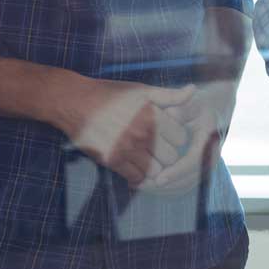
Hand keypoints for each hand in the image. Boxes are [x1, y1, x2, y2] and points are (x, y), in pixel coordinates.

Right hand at [59, 79, 197, 187]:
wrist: (74, 102)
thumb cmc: (110, 94)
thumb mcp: (141, 90)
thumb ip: (169, 95)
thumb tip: (193, 90)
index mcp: (152, 115)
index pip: (181, 138)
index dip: (177, 137)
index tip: (169, 136)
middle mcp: (142, 133)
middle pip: (172, 157)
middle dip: (168, 154)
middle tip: (159, 150)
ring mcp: (126, 149)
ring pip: (156, 171)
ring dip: (154, 167)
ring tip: (148, 159)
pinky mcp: (111, 161)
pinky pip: (135, 178)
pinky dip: (138, 176)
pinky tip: (135, 167)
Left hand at [141, 79, 237, 193]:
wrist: (217, 107)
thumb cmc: (200, 102)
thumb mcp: (192, 101)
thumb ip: (181, 108)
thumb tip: (170, 114)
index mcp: (209, 138)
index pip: (194, 161)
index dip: (176, 172)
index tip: (158, 179)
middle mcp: (211, 155)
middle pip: (189, 180)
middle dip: (165, 186)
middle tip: (141, 185)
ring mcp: (206, 164)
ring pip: (185, 186)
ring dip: (163, 190)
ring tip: (140, 185)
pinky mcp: (200, 169)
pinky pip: (184, 185)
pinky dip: (166, 188)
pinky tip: (148, 184)